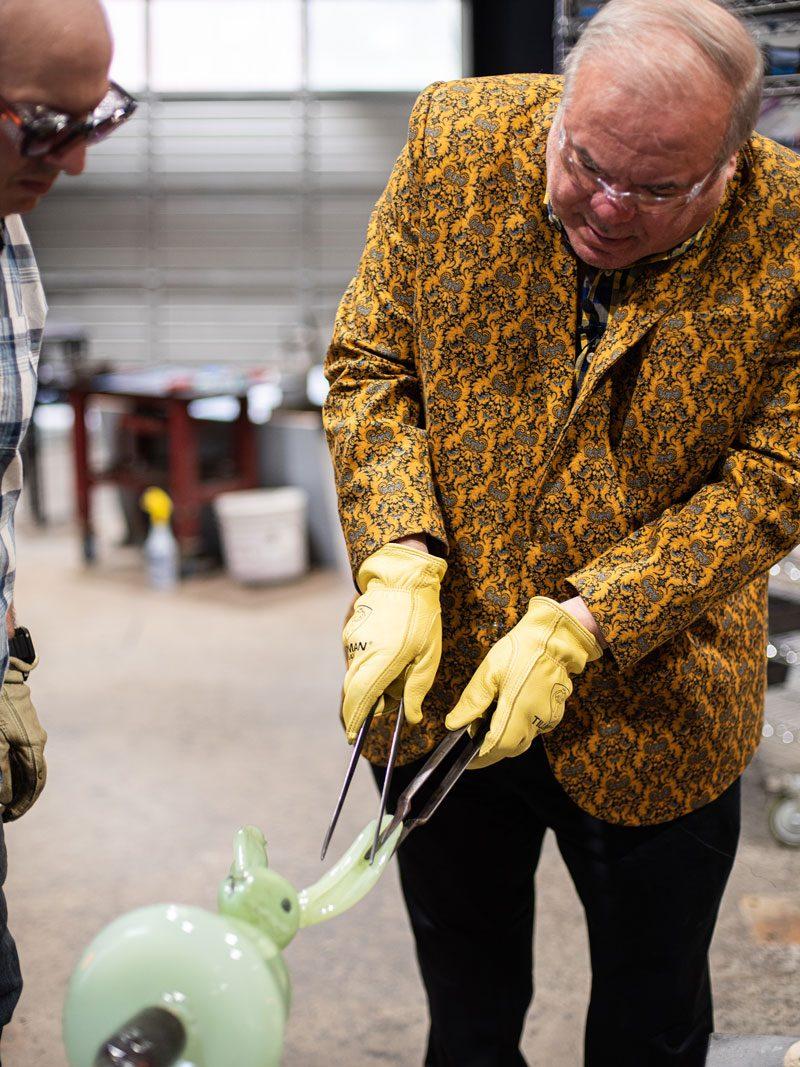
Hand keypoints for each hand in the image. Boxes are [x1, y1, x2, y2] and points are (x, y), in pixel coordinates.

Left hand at [0, 651, 46, 820]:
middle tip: (6, 814)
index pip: (34, 784)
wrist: (2, 675)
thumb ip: (1, 771)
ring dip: (18, 785)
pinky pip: (23, 755)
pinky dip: (15, 770)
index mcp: (33, 747)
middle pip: (34, 777)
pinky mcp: (24, 727)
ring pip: (29, 766)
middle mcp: (37, 741)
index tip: (9, 817)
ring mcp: (32, 733)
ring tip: (4, 799)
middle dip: (21, 798)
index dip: (23, 804)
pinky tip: (5, 775)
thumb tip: (4, 798)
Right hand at [341, 543, 445, 741]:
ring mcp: (351, 641)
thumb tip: (410, 718)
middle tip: (382, 706)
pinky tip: (388, 650)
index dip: (355, 722)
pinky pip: (356, 656)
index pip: (360, 701)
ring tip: (395, 666)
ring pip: (355, 674)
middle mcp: (360, 653)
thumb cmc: (421, 615)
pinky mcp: (349, 630)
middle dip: (366, 703)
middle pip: (354, 691)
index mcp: (381, 661)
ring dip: (370, 681)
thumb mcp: (428, 655)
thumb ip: (416, 689)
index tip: (354, 737)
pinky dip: (368, 664)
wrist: (401, 575)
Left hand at [445, 598, 601, 768]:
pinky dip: (519, 726)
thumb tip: (454, 725)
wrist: (555, 638)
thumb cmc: (520, 651)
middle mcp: (536, 721)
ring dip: (506, 736)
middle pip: (510, 748)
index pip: (496, 748)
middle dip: (492, 747)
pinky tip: (511, 708)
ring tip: (491, 717)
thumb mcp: (489, 672)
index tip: (468, 761)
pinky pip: (534, 728)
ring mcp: (548, 718)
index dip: (481, 758)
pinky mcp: (555, 712)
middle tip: (476, 734)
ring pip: (523, 740)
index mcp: (517, 713)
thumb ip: (472, 702)